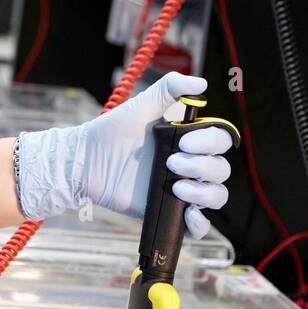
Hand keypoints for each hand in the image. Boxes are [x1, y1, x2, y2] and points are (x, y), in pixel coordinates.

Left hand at [18, 73, 234, 239]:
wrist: (86, 162)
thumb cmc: (111, 132)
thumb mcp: (140, 106)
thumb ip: (169, 90)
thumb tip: (201, 83)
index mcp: (187, 140)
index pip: (219, 141)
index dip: (209, 142)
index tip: (182, 142)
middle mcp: (188, 165)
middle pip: (221, 170)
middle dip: (202, 166)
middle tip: (170, 161)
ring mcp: (180, 189)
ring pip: (216, 196)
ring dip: (204, 193)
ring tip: (176, 187)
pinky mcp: (168, 211)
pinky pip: (198, 226)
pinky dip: (201, 224)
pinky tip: (189, 214)